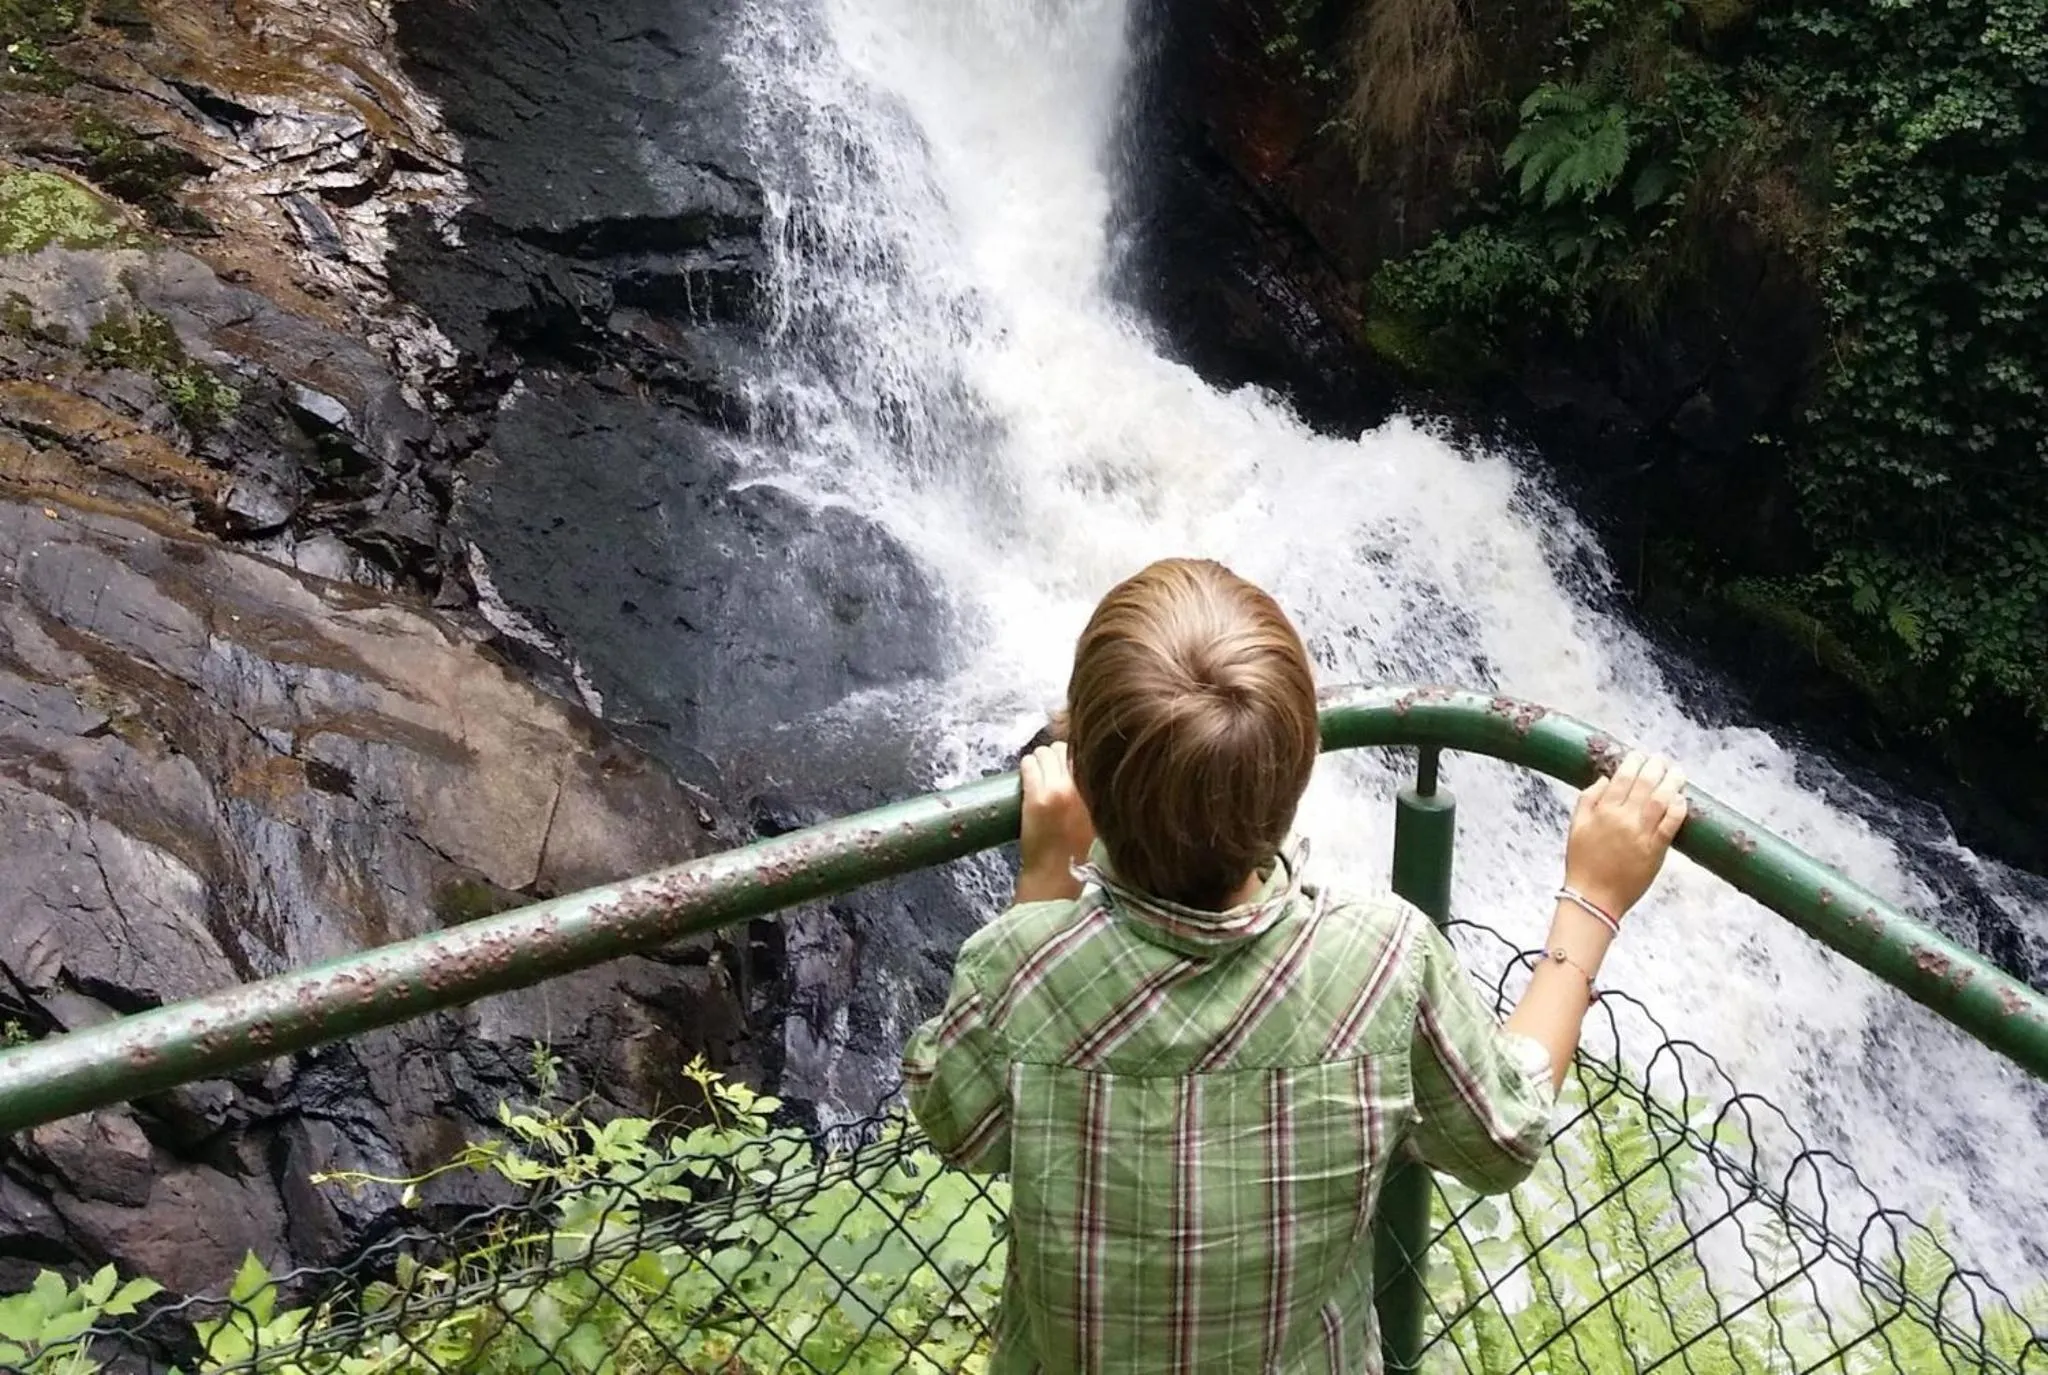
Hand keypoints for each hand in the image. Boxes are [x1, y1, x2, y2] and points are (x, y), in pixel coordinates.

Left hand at [1016, 742, 1094, 903]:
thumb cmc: (1077, 853)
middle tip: (1049, 771)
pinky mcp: (1036, 797)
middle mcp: (1082, 787)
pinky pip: (1029, 765)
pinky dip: (1026, 766)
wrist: (1057, 876)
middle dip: (1054, 756)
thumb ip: (1097, 796)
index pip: (1086, 754)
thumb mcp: (1100, 820)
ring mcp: (1058, 790)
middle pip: (1064, 749)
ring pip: (1044, 753)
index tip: (1067, 765)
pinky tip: (1026, 775)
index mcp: (1100, 792)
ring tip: (1037, 775)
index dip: (1074, 756)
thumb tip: (1089, 773)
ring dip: (1039, 760)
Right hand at [1563, 751, 1687, 919]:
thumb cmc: (1582, 862)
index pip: (1622, 778)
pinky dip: (1678, 810)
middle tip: (1662, 760)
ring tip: (1678, 773)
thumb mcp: (1575, 827)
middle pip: (1645, 784)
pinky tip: (1682, 800)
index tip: (1639, 755)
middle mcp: (1623, 819)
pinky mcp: (1655, 851)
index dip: (1633, 762)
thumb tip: (1604, 779)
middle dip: (1656, 767)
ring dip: (1672, 783)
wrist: (1593, 897)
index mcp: (1602, 811)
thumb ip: (1587, 800)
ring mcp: (1641, 834)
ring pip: (1661, 800)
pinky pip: (1670, 825)